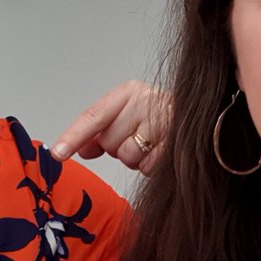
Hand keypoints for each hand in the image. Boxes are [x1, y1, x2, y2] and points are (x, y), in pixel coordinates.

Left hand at [51, 80, 168, 175]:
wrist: (202, 123)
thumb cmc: (160, 119)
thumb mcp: (126, 117)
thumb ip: (100, 132)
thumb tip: (82, 150)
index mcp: (130, 92)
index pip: (94, 116)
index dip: (74, 136)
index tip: (58, 154)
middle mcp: (146, 101)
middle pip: (108, 141)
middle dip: (117, 147)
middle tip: (138, 138)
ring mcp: (163, 121)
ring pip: (127, 156)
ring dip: (136, 158)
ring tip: (153, 145)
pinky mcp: (176, 143)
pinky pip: (147, 167)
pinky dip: (151, 166)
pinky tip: (163, 153)